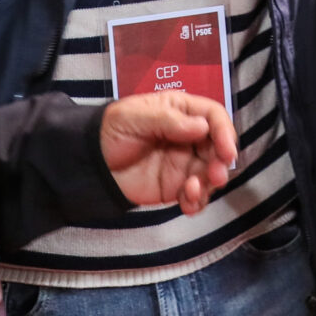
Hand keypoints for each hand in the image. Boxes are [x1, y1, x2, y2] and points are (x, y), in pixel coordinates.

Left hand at [100, 92, 237, 213]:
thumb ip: (168, 120)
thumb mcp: (135, 118)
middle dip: (220, 163)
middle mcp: (187, 136)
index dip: (224, 132)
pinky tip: (187, 204)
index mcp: (180, 110)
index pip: (213, 117)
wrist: (89, 164)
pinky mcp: (176, 186)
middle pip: (217, 147)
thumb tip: (202, 126)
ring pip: (210, 173)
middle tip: (214, 176)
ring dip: (209, 185)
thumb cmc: (110, 131)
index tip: (226, 151)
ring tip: (191, 191)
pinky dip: (197, 201)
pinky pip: (196, 194)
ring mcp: (184, 162)